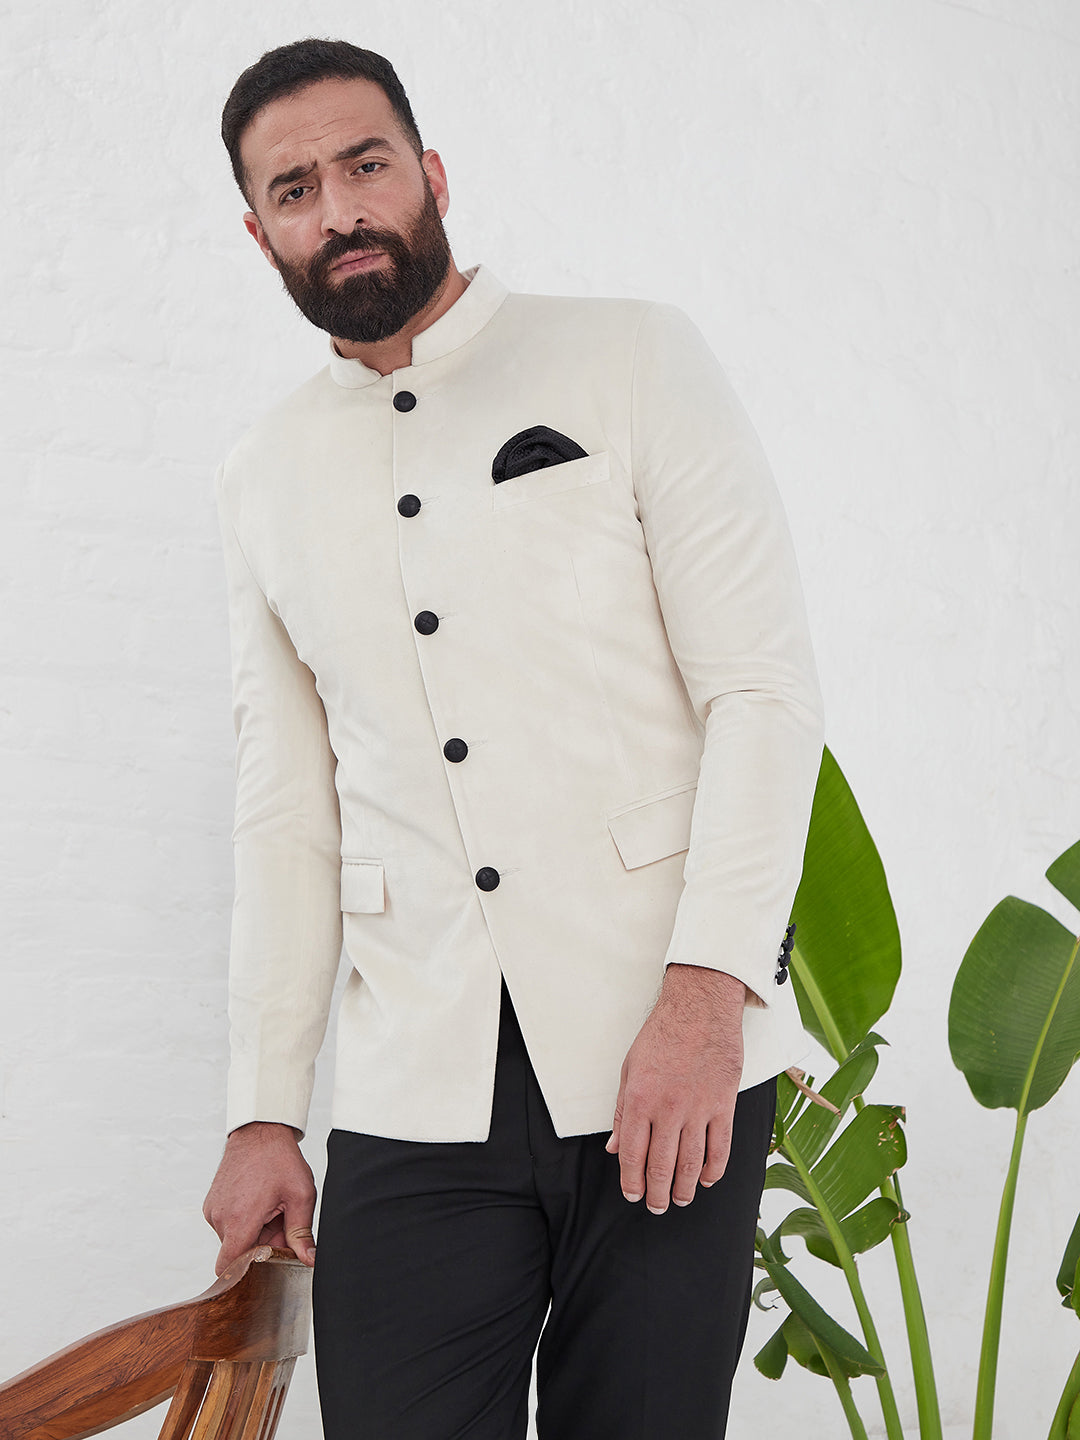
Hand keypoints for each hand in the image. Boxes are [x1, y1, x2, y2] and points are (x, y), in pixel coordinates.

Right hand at [202, 1121, 316, 1274]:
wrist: (260, 1131)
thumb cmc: (280, 1159)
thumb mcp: (300, 1196)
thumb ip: (301, 1233)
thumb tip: (308, 1261)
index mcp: (240, 1219)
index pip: (229, 1267)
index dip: (247, 1272)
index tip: (267, 1264)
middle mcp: (219, 1217)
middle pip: (237, 1252)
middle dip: (260, 1246)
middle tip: (280, 1225)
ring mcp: (212, 1210)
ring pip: (232, 1239)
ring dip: (252, 1232)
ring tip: (270, 1210)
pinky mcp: (211, 1203)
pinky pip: (226, 1224)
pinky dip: (242, 1221)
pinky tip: (258, 1203)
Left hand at [605, 965, 744, 1213]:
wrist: (700, 1007)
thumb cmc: (662, 1034)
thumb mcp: (629, 1069)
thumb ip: (623, 1112)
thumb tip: (616, 1148)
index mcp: (640, 1100)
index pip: (633, 1154)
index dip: (632, 1181)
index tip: (633, 1194)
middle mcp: (668, 1109)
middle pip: (662, 1165)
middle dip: (656, 1193)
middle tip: (656, 1206)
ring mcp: (698, 1109)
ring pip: (691, 1164)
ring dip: (684, 1188)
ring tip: (680, 1199)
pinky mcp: (723, 1105)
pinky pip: (721, 1148)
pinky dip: (714, 1170)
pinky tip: (707, 1180)